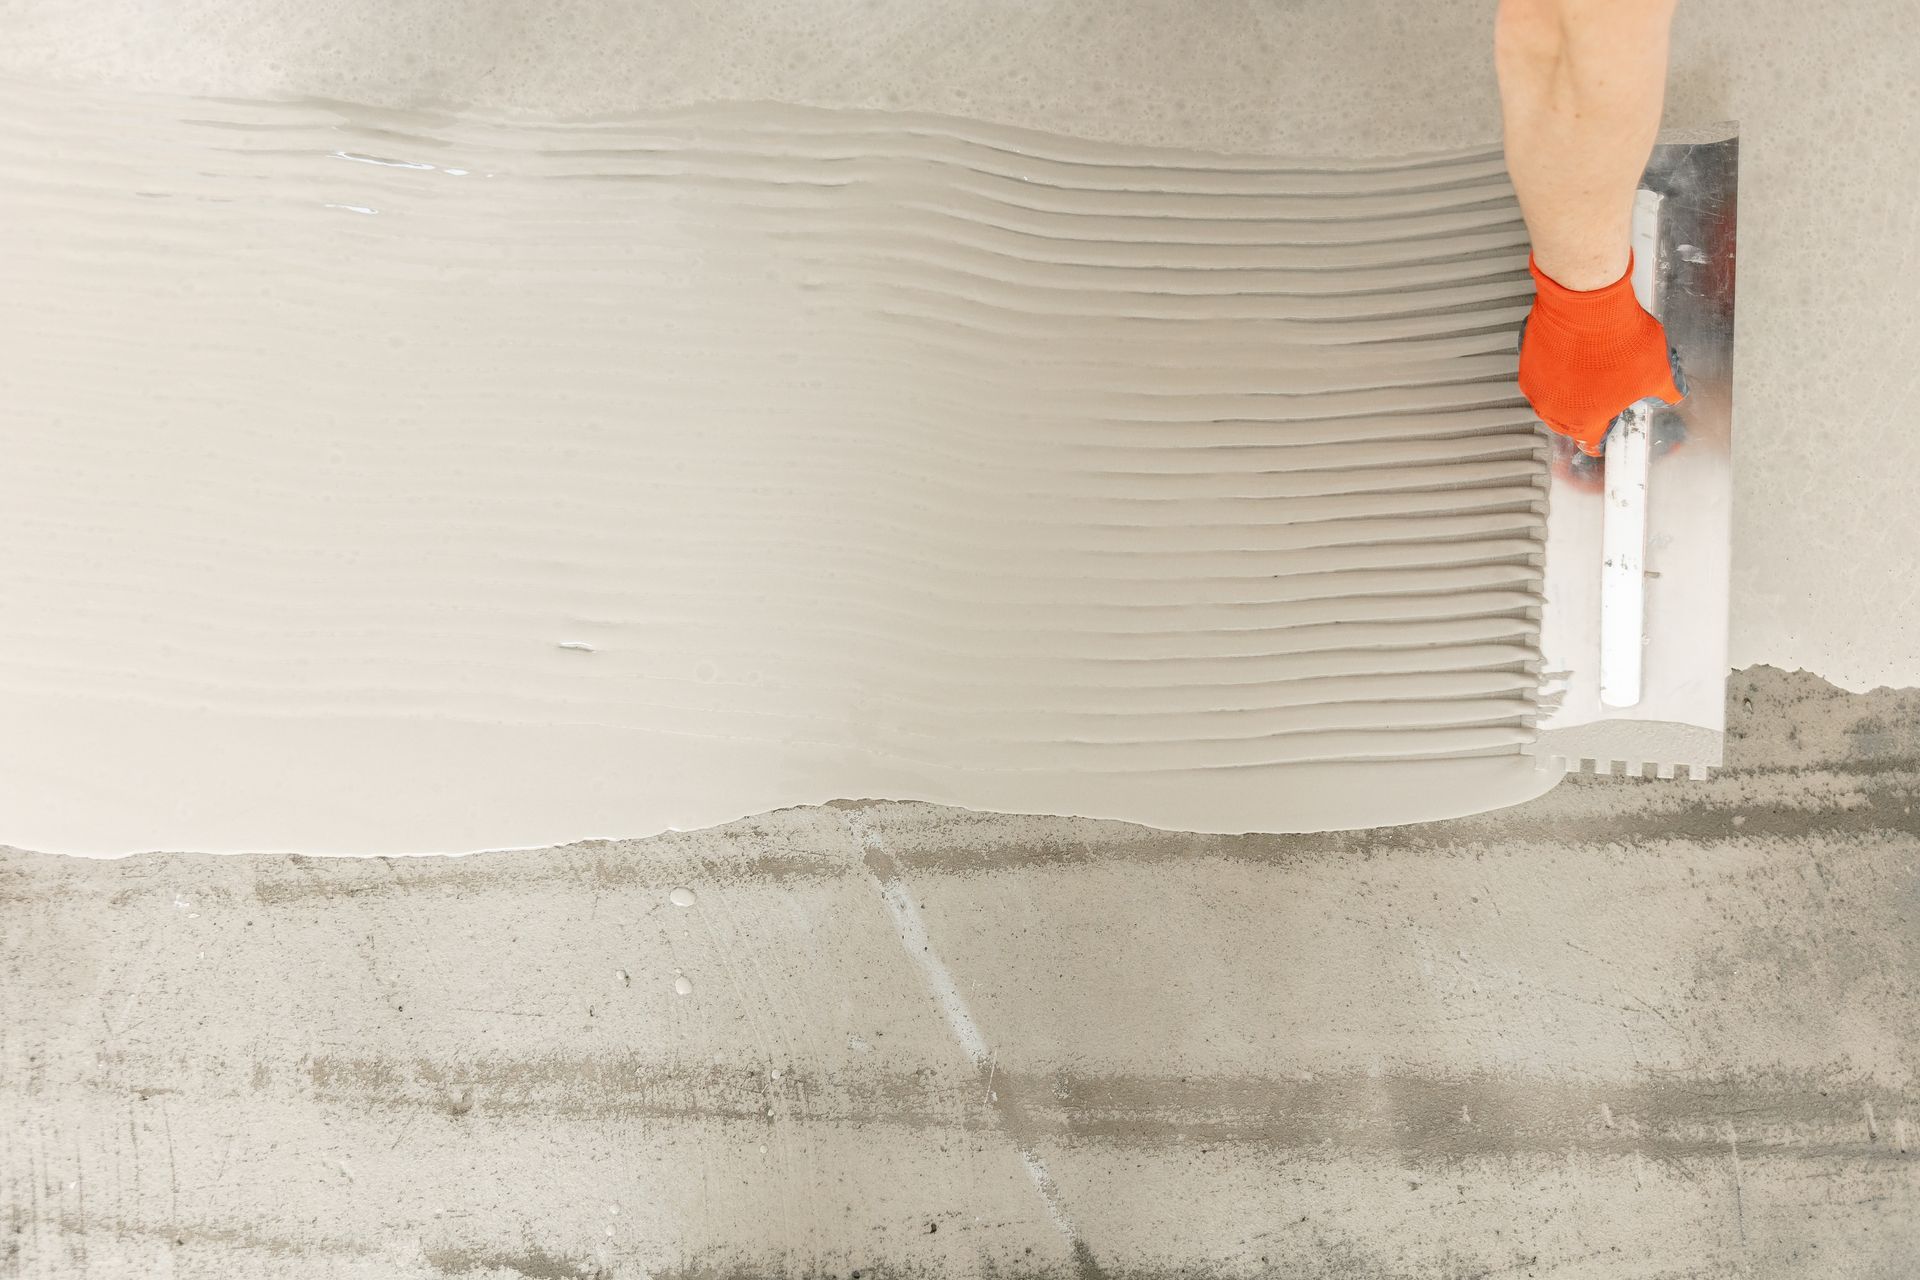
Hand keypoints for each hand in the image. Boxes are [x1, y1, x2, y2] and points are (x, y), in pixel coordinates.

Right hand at [1518, 254, 1684, 454]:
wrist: (1587, 303)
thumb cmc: (1617, 339)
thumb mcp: (1657, 371)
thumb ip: (1666, 391)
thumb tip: (1672, 396)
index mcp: (1583, 421)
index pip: (1590, 442)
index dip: (1602, 435)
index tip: (1605, 428)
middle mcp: (1553, 410)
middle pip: (1569, 423)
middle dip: (1585, 412)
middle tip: (1600, 396)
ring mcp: (1537, 387)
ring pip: (1552, 400)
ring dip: (1567, 392)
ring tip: (1587, 371)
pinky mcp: (1526, 363)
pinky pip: (1541, 377)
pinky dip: (1555, 371)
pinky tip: (1572, 355)